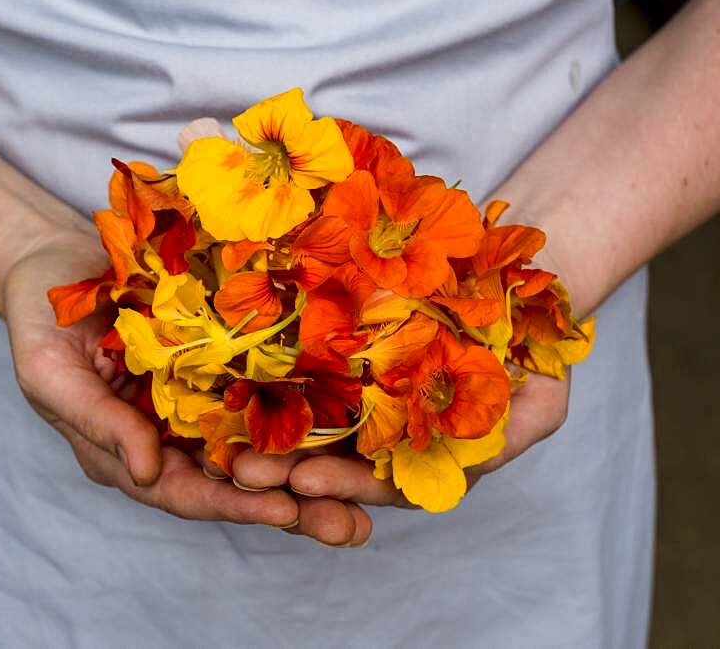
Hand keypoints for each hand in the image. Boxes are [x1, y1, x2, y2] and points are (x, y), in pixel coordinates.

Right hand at [2, 234, 370, 539]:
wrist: (55, 259)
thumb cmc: (41, 320)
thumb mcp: (50, 374)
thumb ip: (98, 424)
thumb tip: (149, 473)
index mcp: (126, 452)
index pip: (186, 492)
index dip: (235, 507)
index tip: (286, 513)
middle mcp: (170, 438)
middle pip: (234, 484)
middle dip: (291, 506)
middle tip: (350, 527)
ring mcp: (196, 402)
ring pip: (257, 447)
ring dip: (308, 471)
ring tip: (363, 494)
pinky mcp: (217, 366)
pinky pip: (261, 396)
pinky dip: (300, 415)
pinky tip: (346, 424)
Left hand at [228, 370, 569, 519]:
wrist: (510, 281)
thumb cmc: (532, 344)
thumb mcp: (541, 399)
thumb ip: (510, 437)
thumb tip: (483, 458)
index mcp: (431, 456)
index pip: (383, 484)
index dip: (345, 485)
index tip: (305, 481)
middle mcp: (391, 436)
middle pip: (335, 464)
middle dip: (287, 471)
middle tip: (244, 470)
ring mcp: (367, 399)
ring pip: (312, 428)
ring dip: (271, 438)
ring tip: (227, 444)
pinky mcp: (346, 360)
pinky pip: (307, 380)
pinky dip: (276, 391)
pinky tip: (240, 391)